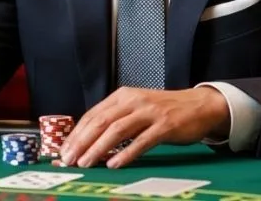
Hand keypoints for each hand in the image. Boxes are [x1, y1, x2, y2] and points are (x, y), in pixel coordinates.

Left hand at [60, 86, 229, 168]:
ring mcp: (149, 112)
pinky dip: (126, 153)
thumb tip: (87, 141)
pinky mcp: (164, 126)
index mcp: (122, 96)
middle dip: (82, 142)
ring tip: (86, 163)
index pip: (93, 114)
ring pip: (117, 130)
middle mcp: (133, 101)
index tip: (63, 150)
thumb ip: (115, 120)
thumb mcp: (136, 108)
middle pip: (101, 121)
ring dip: (98, 148)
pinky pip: (142, 141)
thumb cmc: (163, 110)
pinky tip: (114, 164)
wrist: (197, 105)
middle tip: (69, 160)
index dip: (77, 133)